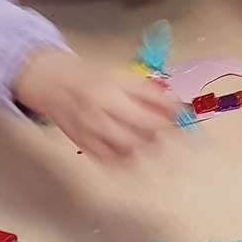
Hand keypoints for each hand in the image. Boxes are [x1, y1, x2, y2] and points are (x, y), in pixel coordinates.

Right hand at [14, 48, 182, 161]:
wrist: (53, 84)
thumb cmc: (92, 77)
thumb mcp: (122, 76)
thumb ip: (149, 93)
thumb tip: (179, 107)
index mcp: (110, 95)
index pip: (147, 115)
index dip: (171, 123)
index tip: (188, 125)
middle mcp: (99, 118)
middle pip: (139, 138)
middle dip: (164, 143)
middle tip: (182, 143)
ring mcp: (90, 135)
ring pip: (126, 154)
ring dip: (150, 155)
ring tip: (166, 154)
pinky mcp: (85, 147)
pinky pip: (111, 162)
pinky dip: (129, 165)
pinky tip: (143, 163)